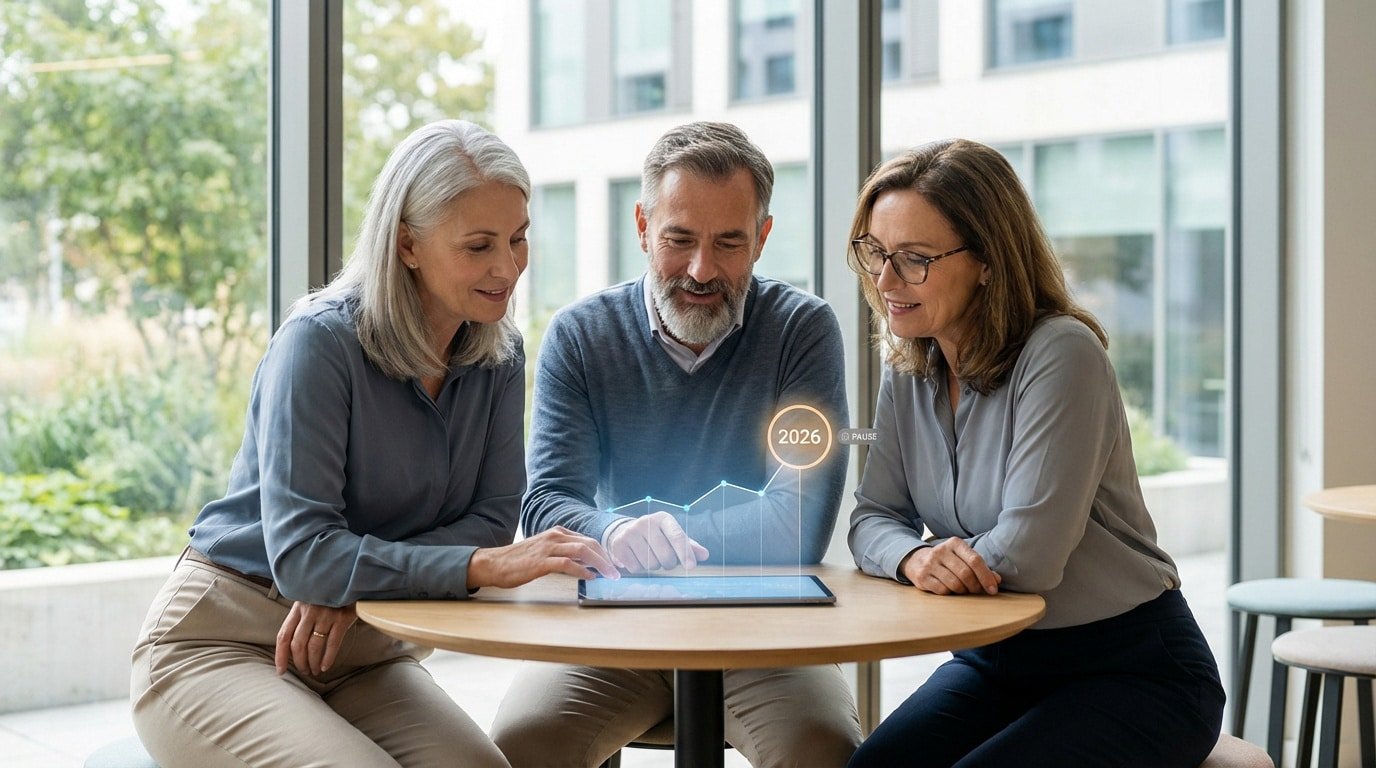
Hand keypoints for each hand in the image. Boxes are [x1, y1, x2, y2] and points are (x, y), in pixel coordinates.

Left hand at [275, 601, 356, 676]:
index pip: (284, 635)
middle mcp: (309, 611)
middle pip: (298, 644)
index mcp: (298, 608)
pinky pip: (333, 643)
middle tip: (304, 671)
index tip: (281, 670)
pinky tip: (326, 666)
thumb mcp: (310, 601)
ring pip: (314, 646)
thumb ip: (301, 618)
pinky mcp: (342, 617)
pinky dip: (328, 658)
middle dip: (300, 662)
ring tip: (315, 670)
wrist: (350, 580)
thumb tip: (293, 646)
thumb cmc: (329, 595)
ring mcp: (326, 614)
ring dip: (313, 663)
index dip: (280, 656)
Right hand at [467, 526, 619, 588]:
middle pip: (589, 543)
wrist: (494, 563)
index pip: (588, 540)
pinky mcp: (541, 562)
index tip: (614, 564)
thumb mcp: (545, 552)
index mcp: (557, 533)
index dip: (604, 552)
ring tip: (609, 575)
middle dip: (606, 558)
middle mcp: (555, 537)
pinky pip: (567, 564)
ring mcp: (548, 548)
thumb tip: (587, 565)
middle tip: (617, 571)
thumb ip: (564, 554)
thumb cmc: (519, 560)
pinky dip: (582, 570)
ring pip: (582, 551)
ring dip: (599, 563)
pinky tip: (590, 577)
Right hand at [605, 511, 709, 572]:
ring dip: (654, 567)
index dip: (685, 553)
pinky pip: (636, 568)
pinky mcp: (619, 544)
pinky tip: (637, 558)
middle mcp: (646, 522)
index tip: (691, 566)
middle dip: (668, 564)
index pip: (677, 536)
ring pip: (650, 564)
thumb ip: (689, 546)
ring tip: (650, 556)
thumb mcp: (672, 536)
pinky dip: (639, 568)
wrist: (625, 531)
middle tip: (664, 559)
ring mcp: (631, 532)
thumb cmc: (656, 536)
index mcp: (663, 518)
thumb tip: (705, 555)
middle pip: (665, 556)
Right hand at [899, 538, 1000, 595]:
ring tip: (963, 590)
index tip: (993, 589)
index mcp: (955, 543)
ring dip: (963, 591)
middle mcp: (941, 551)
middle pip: (966, 573)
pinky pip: (943, 590)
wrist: (916, 560)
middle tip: (977, 591)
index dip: (986, 576)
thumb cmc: (947, 561)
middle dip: (975, 586)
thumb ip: (980, 567)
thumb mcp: (963, 558)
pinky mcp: (922, 576)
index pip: (975, 560)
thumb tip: (997, 580)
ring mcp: (930, 563)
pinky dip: (950, 593)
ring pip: (955, 584)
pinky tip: (950, 590)